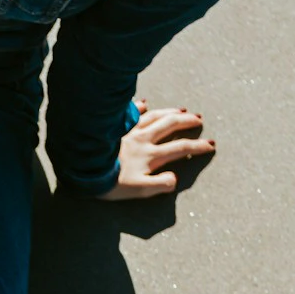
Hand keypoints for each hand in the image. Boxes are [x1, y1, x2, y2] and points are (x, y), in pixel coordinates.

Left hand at [97, 106, 215, 198]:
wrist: (83, 170)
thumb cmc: (110, 183)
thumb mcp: (138, 190)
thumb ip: (159, 185)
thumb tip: (174, 179)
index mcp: (151, 155)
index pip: (181, 148)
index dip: (198, 146)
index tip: (211, 145)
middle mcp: (142, 139)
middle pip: (170, 125)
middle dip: (187, 122)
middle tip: (198, 119)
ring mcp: (128, 131)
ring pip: (154, 116)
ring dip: (169, 112)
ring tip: (181, 110)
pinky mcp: (114, 129)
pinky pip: (130, 114)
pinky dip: (139, 107)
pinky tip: (144, 103)